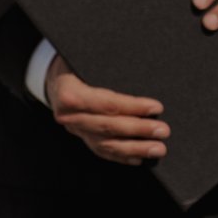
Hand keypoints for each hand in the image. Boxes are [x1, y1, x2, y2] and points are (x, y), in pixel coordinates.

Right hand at [46, 54, 169, 165]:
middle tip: (163, 131)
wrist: (54, 80)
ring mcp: (75, 131)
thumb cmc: (74, 65)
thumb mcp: (85, 59)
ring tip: (158, 149)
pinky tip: (138, 158)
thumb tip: (139, 68)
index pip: (108, 104)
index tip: (156, 107)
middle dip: (139, 130)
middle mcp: (70, 117)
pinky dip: (121, 156)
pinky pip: (102, 151)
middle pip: (109, 126)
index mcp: (70, 95)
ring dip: (135, 149)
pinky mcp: (81, 138)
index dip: (133, 107)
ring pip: (107, 144)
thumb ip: (106, 66)